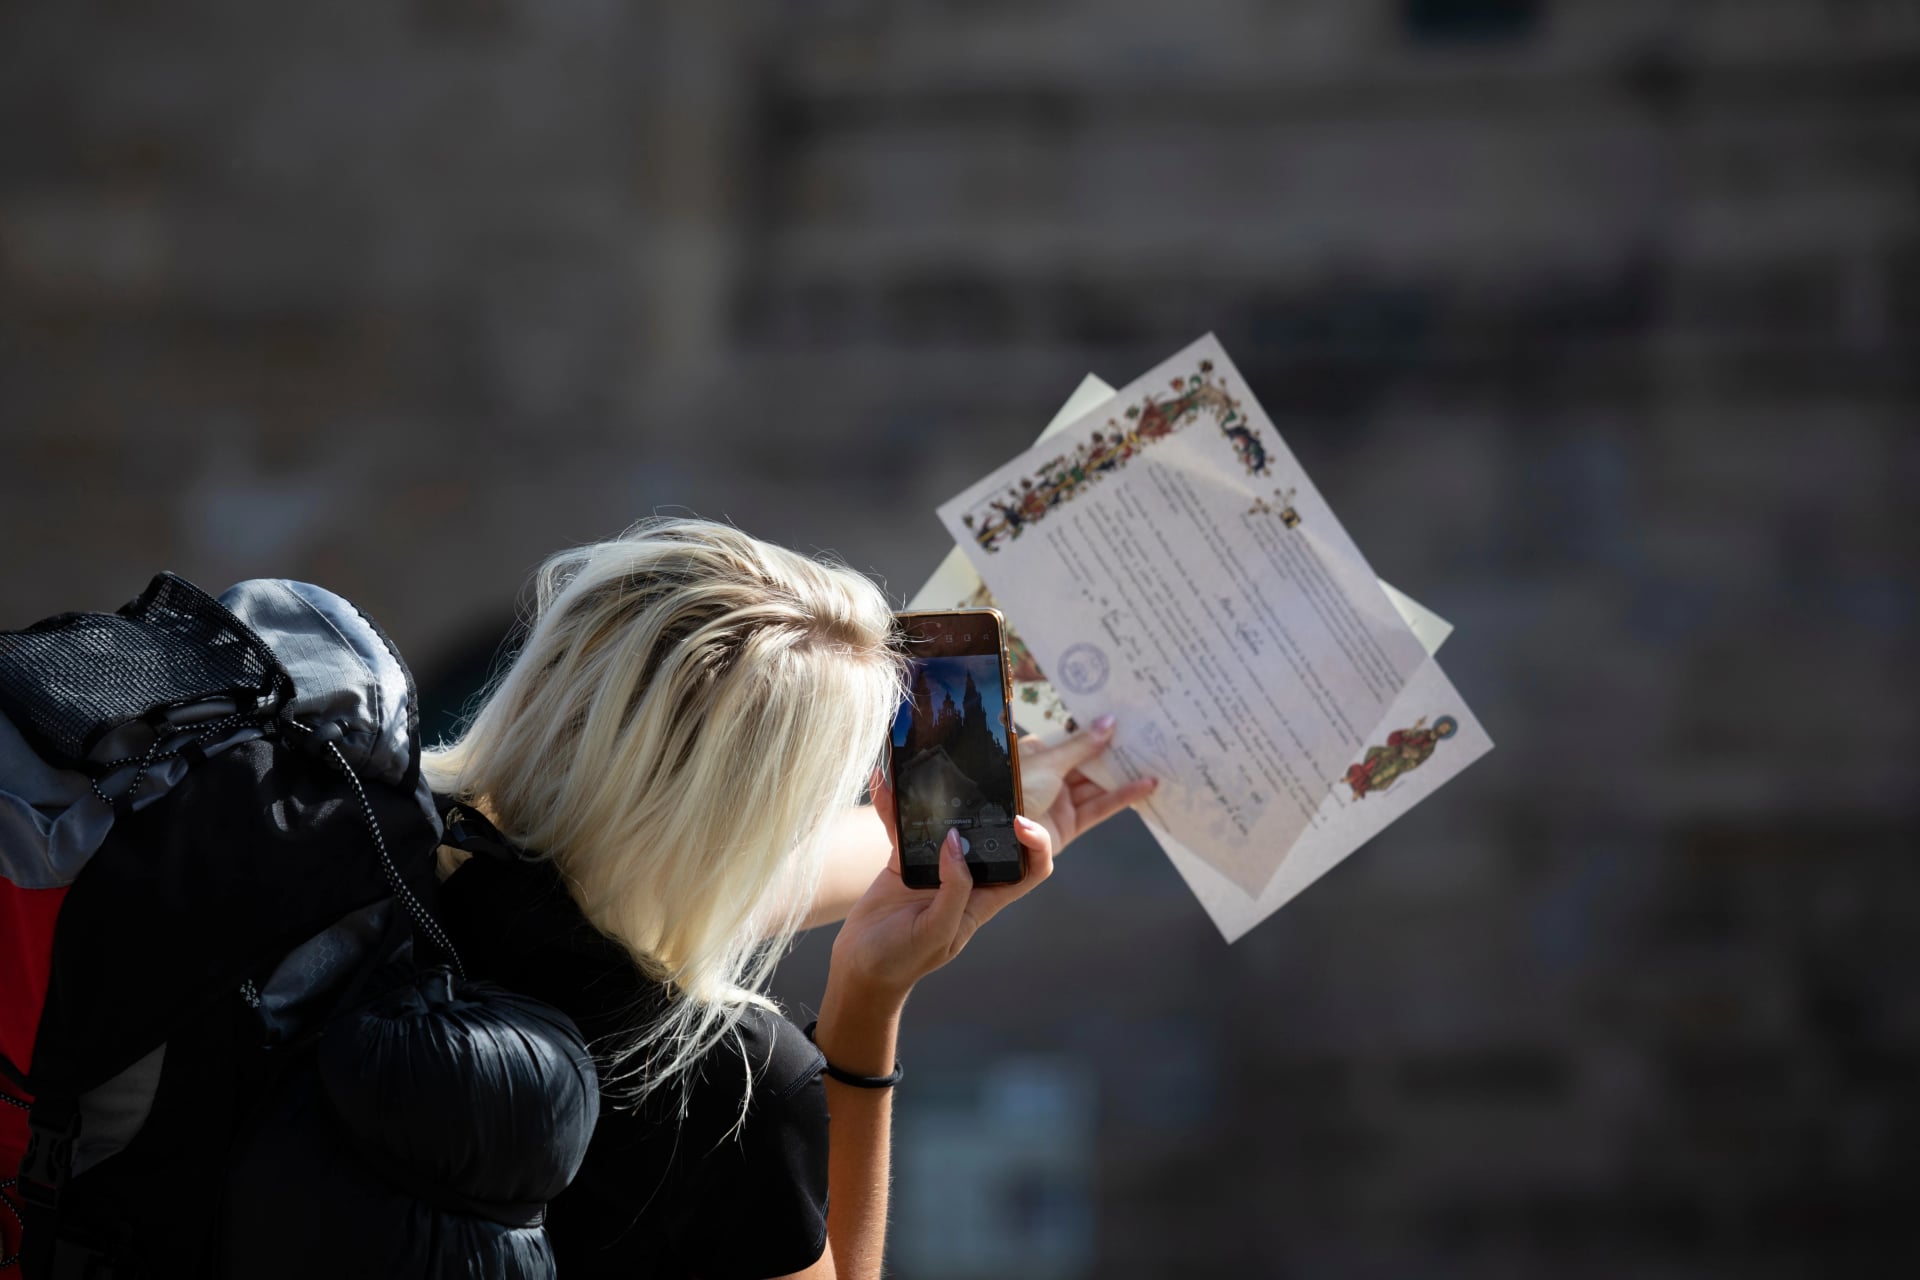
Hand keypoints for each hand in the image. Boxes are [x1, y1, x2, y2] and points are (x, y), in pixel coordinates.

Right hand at [830, 770, 1055, 999]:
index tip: (1019, 821)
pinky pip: (904, 825)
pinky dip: (894, 805)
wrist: (860, 968)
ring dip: (934, 795)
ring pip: (944, 821)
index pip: (1030, 868)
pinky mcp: (906, 858)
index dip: (1036, 843)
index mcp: (985, 899)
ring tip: (922, 767)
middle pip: (990, 833)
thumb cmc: (902, 961)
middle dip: (987, 801)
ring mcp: (936, 864)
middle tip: (977, 773)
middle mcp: (966, 878)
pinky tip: (881, 782)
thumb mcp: (935, 932)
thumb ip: (953, 889)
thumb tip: (954, 841)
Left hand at [1019, 715, 1157, 855]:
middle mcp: (1048, 779)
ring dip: (1123, 775)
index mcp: (1037, 757)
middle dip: (1114, 754)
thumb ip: (1083, 745)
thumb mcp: (1049, 761)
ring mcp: (1059, 803)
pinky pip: (1098, 809)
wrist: (995, 836)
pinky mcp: (1068, 827)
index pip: (1072, 741)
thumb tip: (1108, 721)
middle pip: (1087, 764)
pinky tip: (1145, 786)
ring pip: (1096, 787)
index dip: (1096, 732)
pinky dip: (1122, 798)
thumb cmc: (1014, 789)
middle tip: (1146, 738)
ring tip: (1154, 759)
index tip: (1123, 719)